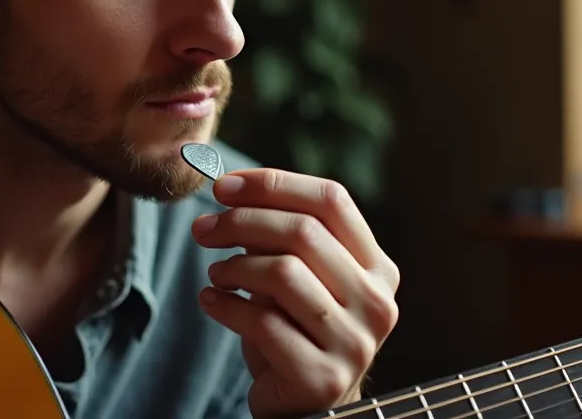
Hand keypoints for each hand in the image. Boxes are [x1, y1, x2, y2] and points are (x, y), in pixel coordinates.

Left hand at [191, 168, 399, 417]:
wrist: (305, 404)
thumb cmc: (296, 328)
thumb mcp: (296, 275)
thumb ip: (280, 236)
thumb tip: (231, 192)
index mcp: (378, 268)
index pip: (332, 200)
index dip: (274, 184)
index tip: (225, 186)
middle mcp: (377, 302)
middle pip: (304, 232)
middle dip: (241, 221)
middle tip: (202, 229)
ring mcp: (355, 343)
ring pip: (283, 273)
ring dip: (234, 266)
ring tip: (215, 273)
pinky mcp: (322, 377)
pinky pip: (263, 322)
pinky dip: (226, 305)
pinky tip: (211, 301)